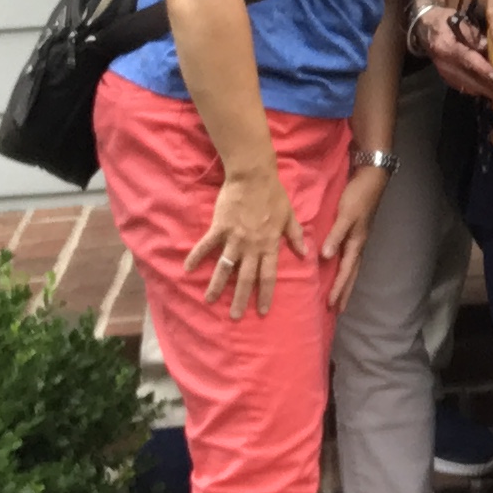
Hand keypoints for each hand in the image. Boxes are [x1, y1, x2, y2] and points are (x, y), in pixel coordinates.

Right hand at [185, 164, 308, 319]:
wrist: (254, 176)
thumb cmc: (273, 195)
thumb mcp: (289, 215)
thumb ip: (295, 235)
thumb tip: (305, 252)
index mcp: (269, 245)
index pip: (268, 276)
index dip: (265, 294)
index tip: (262, 311)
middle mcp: (252, 246)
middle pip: (245, 278)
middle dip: (240, 299)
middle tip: (235, 316)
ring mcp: (235, 238)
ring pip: (225, 267)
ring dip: (217, 285)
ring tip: (209, 300)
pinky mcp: (220, 228)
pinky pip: (206, 245)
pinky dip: (196, 256)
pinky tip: (187, 269)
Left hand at [321, 161, 392, 307]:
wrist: (371, 178)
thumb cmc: (358, 196)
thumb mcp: (346, 215)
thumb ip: (335, 235)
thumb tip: (325, 257)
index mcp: (356, 243)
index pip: (345, 272)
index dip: (338, 289)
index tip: (330, 305)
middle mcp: (358, 244)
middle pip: (351, 274)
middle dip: (345, 292)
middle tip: (337, 309)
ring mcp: (358, 238)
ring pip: (351, 267)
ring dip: (345, 282)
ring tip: (338, 295)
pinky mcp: (355, 231)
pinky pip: (348, 256)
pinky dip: (344, 267)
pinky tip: (337, 267)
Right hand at [421, 11, 492, 97]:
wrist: (423, 27)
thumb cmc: (443, 20)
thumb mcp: (457, 19)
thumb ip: (472, 34)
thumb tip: (486, 45)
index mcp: (446, 46)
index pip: (466, 59)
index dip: (482, 68)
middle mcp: (444, 63)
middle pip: (468, 78)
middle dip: (487, 86)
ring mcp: (443, 72)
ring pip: (466, 85)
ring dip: (483, 91)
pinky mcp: (445, 77)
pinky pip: (462, 86)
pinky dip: (476, 89)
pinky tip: (488, 90)